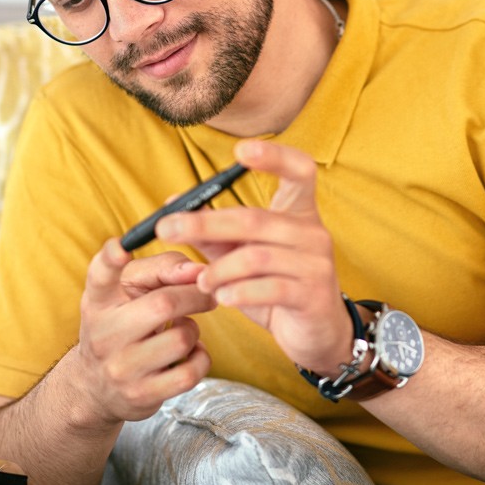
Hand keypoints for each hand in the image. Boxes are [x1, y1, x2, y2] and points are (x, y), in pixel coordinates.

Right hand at [72, 240, 215, 425]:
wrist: (97, 386)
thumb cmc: (125, 323)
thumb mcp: (131, 291)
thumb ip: (163, 268)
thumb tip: (199, 271)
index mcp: (98, 300)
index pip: (100, 276)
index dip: (110, 260)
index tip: (119, 247)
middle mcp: (103, 333)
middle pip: (163, 304)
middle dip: (196, 295)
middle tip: (207, 293)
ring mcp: (121, 368)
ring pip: (182, 338)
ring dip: (194, 330)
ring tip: (183, 329)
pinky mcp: (141, 395)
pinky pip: (190, 372)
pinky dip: (200, 359)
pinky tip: (188, 354)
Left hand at [155, 140, 352, 375]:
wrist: (319, 335)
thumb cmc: (278, 289)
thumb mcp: (244, 256)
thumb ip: (213, 233)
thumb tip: (172, 205)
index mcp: (300, 213)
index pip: (300, 171)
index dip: (275, 156)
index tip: (241, 150)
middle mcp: (313, 233)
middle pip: (255, 218)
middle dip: (204, 223)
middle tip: (166, 227)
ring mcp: (316, 264)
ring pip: (255, 257)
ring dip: (218, 269)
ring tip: (201, 281)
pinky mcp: (312, 296)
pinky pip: (267, 289)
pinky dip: (237, 292)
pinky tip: (223, 297)